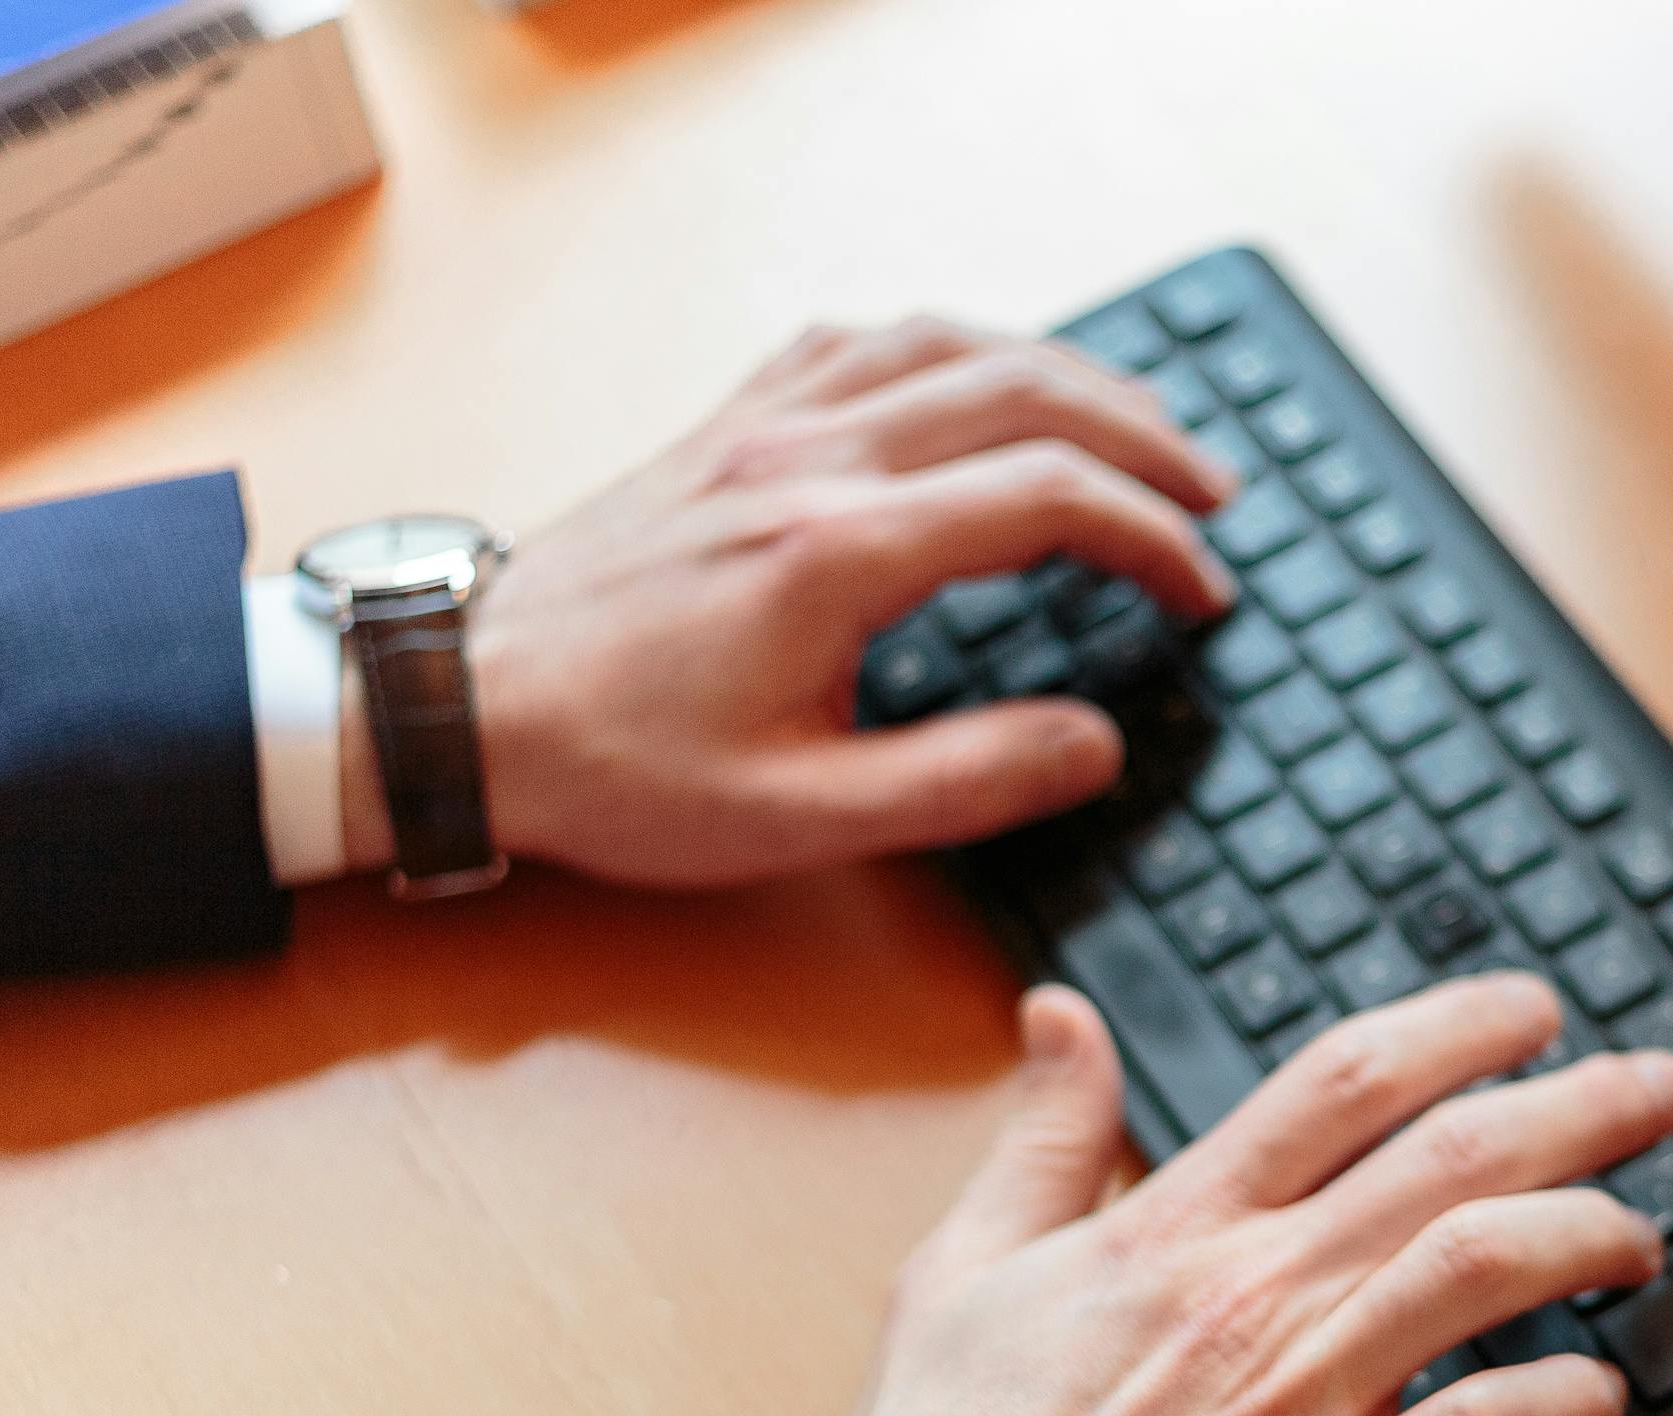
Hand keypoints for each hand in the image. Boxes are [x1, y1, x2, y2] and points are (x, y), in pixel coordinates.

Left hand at [365, 319, 1243, 883]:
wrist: (461, 709)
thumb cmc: (615, 769)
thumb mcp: (802, 817)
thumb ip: (963, 781)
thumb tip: (1092, 745)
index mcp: (838, 552)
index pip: (1045, 499)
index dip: (1151, 539)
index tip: (1202, 594)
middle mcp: (807, 461)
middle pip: (1020, 390)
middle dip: (1140, 437)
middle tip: (1211, 496)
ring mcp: (760, 429)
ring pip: (945, 344)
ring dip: (1060, 372)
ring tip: (1132, 426)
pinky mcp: (723, 429)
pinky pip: (856, 341)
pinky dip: (946, 347)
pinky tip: (975, 377)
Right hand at [780, 973, 1672, 1415]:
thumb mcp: (957, 1268)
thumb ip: (1041, 1136)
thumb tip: (1060, 1014)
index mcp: (1169, 1229)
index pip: (1345, 1078)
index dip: (1461, 1025)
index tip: (1532, 1011)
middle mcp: (1248, 1297)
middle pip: (1453, 1153)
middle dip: (1584, 1102)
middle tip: (1662, 1086)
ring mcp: (1294, 1408)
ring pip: (1485, 1266)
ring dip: (1591, 1230)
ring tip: (1645, 1233)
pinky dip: (1561, 1403)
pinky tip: (1601, 1394)